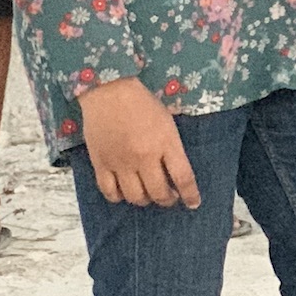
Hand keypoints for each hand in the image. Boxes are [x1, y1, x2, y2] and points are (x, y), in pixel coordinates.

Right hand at [79, 77, 200, 208]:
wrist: (109, 92)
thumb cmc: (143, 103)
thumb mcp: (168, 122)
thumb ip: (172, 147)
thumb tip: (175, 171)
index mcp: (166, 143)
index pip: (183, 177)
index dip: (190, 194)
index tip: (194, 203)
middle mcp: (144, 157)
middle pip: (159, 193)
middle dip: (168, 200)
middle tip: (170, 197)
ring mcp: (121, 163)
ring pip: (135, 197)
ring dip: (145, 200)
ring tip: (149, 194)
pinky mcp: (100, 165)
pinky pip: (109, 192)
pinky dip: (119, 197)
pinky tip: (125, 192)